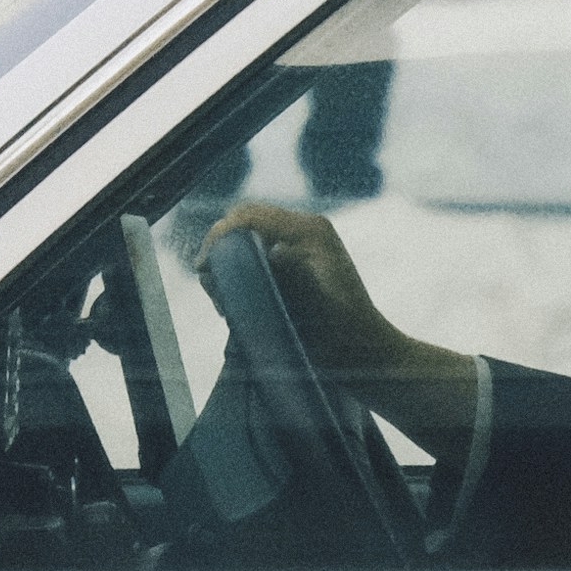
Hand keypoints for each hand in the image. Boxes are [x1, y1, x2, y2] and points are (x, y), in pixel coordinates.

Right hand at [192, 202, 477, 443]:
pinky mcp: (296, 261)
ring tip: (226, 301)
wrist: (366, 354)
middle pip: (243, 222)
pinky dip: (241, 274)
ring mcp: (300, 244)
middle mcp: (305, 228)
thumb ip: (294, 274)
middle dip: (221, 251)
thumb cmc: (344, 336)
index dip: (219, 238)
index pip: (248, 215)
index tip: (204, 270)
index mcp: (310, 230)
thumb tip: (274, 250)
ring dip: (229, 265)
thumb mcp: (318, 305)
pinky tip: (240, 302)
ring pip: (246, 239)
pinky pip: (256, 254)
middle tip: (214, 289)